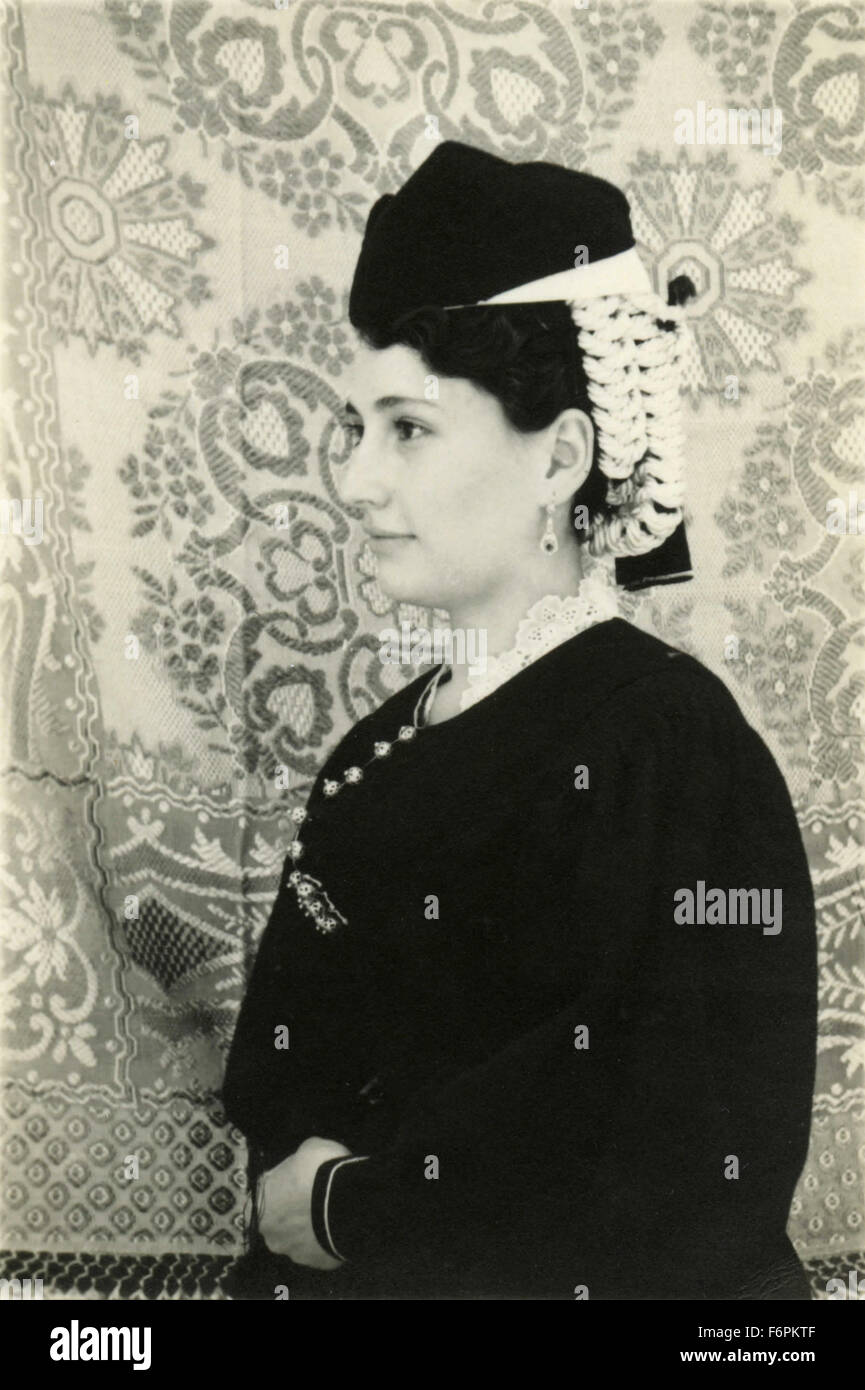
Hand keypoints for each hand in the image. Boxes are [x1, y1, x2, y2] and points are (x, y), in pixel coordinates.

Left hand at [258, 1136, 350, 1269]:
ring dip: (311, 1228)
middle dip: (294, 1212)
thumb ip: (297, 1163)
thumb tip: (302, 1168)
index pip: (262, 1199)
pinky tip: (339, 1226)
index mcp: (259, 1208)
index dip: (279, 1188)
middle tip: (314, 1197)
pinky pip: (321, 1249)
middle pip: (279, 1223)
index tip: (295, 1181)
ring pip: (300, 1239)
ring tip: (330, 1212)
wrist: (349, 1199)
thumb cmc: (318, 1170)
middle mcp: (271, 1236)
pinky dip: (327, 1240)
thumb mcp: (306, 1150)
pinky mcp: (318, 1264)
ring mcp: (295, 1253)